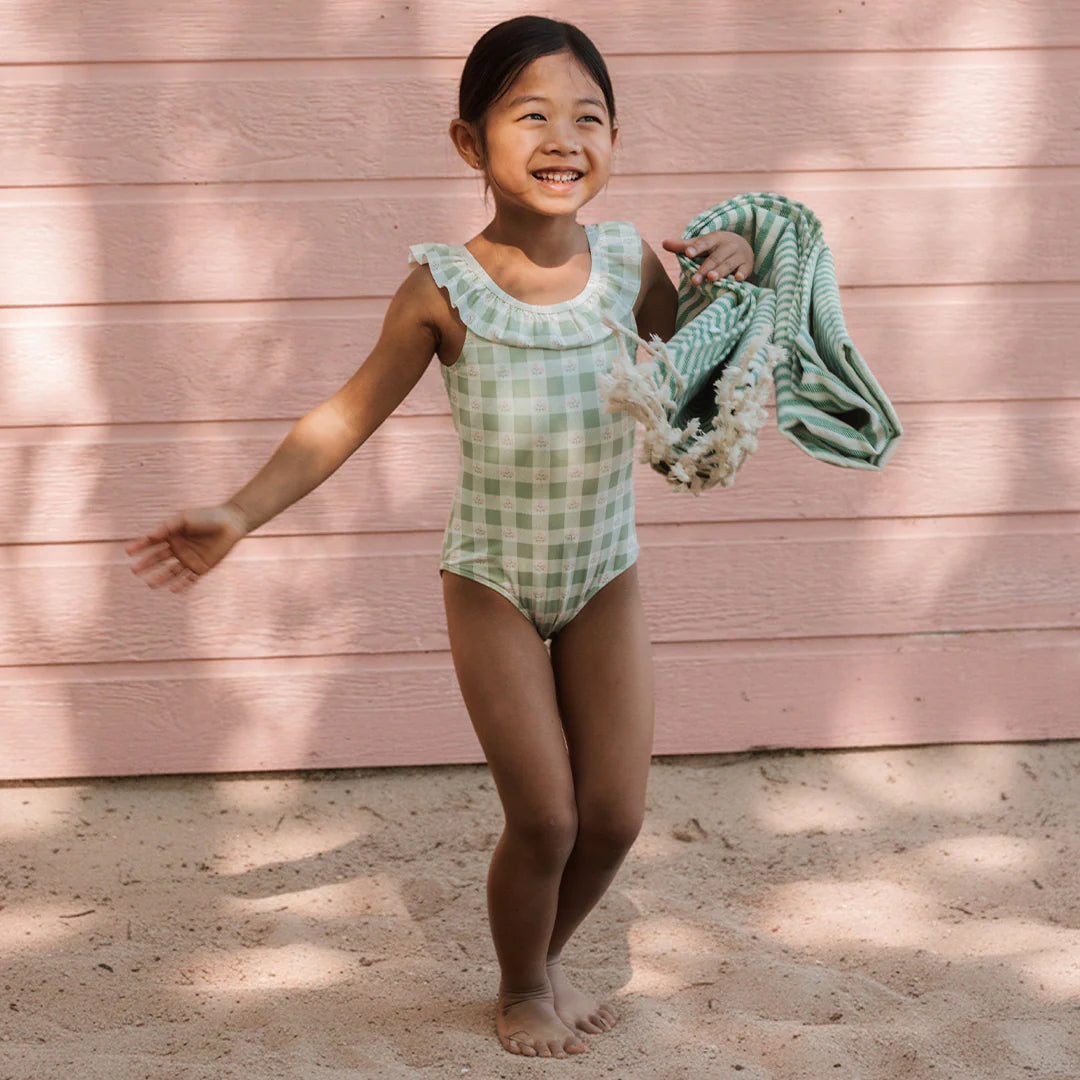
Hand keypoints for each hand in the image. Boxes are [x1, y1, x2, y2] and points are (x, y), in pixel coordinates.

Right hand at [126, 504, 248, 593]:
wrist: (230, 523)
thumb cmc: (207, 517)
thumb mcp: (184, 519)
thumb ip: (167, 527)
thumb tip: (149, 536)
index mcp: (172, 535)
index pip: (152, 542)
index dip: (139, 546)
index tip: (128, 551)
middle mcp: (178, 549)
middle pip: (158, 559)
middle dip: (146, 564)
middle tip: (134, 570)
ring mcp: (189, 559)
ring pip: (171, 571)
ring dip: (161, 578)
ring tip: (150, 584)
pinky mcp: (201, 568)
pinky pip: (189, 579)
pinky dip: (181, 585)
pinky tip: (173, 589)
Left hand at [662, 230, 753, 285]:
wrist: (742, 246)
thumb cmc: (715, 248)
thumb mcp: (701, 244)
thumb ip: (683, 246)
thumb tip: (663, 243)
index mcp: (715, 239)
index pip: (704, 242)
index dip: (696, 248)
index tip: (687, 254)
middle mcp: (728, 246)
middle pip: (714, 258)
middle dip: (704, 269)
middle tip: (695, 280)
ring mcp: (738, 256)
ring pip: (728, 264)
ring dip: (720, 271)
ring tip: (711, 278)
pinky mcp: (747, 265)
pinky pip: (745, 270)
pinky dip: (742, 274)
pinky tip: (737, 279)